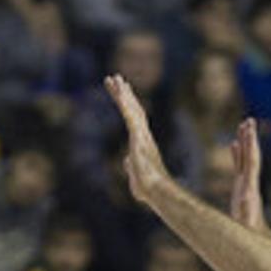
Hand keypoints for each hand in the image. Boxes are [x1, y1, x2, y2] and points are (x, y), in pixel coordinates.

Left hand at [104, 73, 168, 204]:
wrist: (156, 192)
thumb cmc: (148, 188)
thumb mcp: (135, 174)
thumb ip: (130, 165)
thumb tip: (126, 162)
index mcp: (142, 143)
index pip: (134, 120)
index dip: (128, 105)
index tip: (122, 93)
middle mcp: (143, 136)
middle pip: (133, 109)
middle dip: (124, 93)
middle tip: (116, 78)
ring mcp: (141, 135)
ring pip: (131, 109)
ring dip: (122, 93)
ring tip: (114, 78)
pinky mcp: (138, 137)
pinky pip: (129, 115)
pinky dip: (124, 102)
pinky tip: (119, 91)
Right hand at [230, 118, 266, 231]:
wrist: (251, 242)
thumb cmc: (246, 235)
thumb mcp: (246, 224)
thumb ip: (246, 214)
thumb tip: (247, 200)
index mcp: (250, 188)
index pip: (251, 163)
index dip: (250, 147)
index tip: (249, 131)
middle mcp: (250, 184)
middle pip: (251, 156)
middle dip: (250, 139)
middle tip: (249, 121)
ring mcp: (245, 185)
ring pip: (245, 159)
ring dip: (244, 142)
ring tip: (244, 125)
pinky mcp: (240, 188)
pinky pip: (238, 166)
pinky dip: (237, 154)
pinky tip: (233, 144)